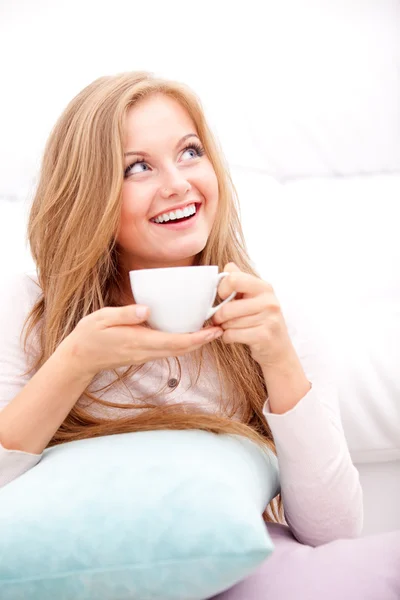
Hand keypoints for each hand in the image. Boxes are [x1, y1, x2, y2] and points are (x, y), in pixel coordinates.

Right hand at [61, 304, 222, 377]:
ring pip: (176, 351)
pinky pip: (168, 350)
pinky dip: (182, 343)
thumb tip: (147, 309)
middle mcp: (146, 351)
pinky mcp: (143, 354)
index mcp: (138, 341)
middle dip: (202, 341)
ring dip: (195, 343)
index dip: (196, 338)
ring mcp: (145, 355)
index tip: (212, 331)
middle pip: (181, 349)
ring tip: (210, 329)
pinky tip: (188, 332)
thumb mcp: (102, 318)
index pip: (174, 342)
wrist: (79, 359)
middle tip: (220, 328)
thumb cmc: (89, 335)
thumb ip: (125, 314)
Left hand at [212, 263, 295, 368]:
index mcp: (264, 287)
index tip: (222, 297)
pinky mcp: (264, 336)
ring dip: (224, 328)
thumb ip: (240, 281)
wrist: (278, 349)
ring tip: (231, 328)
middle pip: (227, 307)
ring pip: (228, 323)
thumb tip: (228, 266)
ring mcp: (269, 319)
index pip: (233, 279)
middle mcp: (269, 301)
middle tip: (220, 319)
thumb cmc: (261, 321)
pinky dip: (227, 338)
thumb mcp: (253, 298)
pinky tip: (234, 337)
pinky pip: (232, 335)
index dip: (222, 289)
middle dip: (218, 316)